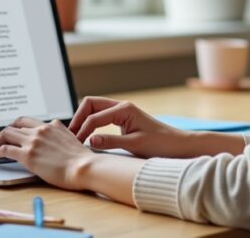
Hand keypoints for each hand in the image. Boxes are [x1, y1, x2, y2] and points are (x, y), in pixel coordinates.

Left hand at [0, 117, 94, 190]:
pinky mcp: (28, 155)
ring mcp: (34, 141)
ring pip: (8, 133)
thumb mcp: (72, 140)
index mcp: (52, 126)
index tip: (13, 134)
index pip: (30, 122)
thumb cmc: (81, 160)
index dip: (18, 127)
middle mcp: (41, 130)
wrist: (83, 167)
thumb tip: (56, 137)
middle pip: (16, 124)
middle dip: (4, 132)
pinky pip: (5, 149)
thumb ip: (61, 135)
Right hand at [68, 97, 193, 157]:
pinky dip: (92, 123)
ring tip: (75, 136)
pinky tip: (87, 136)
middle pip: (90, 104)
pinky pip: (102, 116)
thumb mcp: (135, 145)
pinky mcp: (124, 118)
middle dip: (79, 118)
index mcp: (124, 109)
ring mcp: (123, 111)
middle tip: (70, 136)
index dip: (82, 130)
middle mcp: (122, 106)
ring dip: (84, 119)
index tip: (74, 145)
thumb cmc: (161, 144)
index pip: (94, 117)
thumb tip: (89, 141)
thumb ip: (111, 142)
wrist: (178, 145)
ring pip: (95, 108)